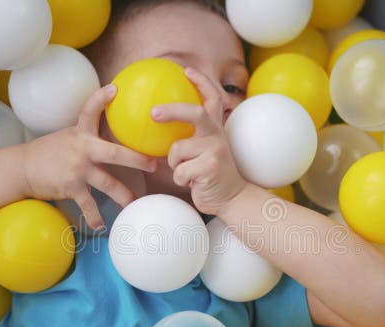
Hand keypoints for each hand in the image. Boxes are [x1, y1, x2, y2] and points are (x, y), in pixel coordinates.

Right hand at [20, 84, 156, 228]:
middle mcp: (82, 148)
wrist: (22, 168)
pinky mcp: (71, 187)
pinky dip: (95, 217)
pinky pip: (88, 205)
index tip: (114, 89)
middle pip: (115, 152)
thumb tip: (114, 133)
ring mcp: (77, 169)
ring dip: (124, 196)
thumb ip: (89, 134)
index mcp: (81, 133)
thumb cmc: (50, 152)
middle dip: (137, 159)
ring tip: (135, 204)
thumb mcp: (70, 137)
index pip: (90, 110)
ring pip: (108, 184)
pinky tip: (101, 226)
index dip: (101, 99)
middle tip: (153, 164)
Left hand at [151, 67, 246, 215]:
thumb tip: (152, 125)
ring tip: (188, 172)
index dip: (201, 82)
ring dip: (175, 165)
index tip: (187, 70)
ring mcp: (216, 150)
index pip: (212, 98)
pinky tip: (193, 183)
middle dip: (173, 110)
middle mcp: (217, 135)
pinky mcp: (211, 166)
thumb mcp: (201, 151)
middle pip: (196, 113)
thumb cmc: (208, 174)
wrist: (232, 198)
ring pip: (177, 151)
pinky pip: (179, 170)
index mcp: (214, 128)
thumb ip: (186, 137)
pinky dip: (180, 179)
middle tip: (153, 112)